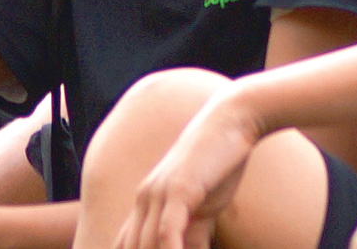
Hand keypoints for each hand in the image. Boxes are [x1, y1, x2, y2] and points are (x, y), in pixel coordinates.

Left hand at [114, 89, 261, 248]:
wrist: (232, 121)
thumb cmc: (220, 164)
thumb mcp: (204, 207)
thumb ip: (195, 234)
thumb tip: (192, 248)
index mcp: (147, 203)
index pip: (125, 245)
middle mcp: (145, 199)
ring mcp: (159, 193)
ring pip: (146, 245)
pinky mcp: (179, 189)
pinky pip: (167, 230)